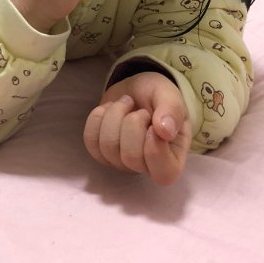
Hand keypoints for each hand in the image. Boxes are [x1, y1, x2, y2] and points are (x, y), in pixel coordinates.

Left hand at [83, 71, 190, 185]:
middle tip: (141, 109)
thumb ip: (172, 110)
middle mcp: (146, 167)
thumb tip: (165, 131)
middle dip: (132, 124)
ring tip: (127, 102)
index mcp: (172, 157)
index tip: (153, 124)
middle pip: (131, 159)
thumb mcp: (170, 95)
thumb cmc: (158, 96)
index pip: (164, 173)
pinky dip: (98, 118)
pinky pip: (91, 140)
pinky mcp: (101, 152)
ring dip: (115, 115)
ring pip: (108, 147)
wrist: (136, 89)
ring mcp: (121, 162)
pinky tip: (110, 108)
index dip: (155, 150)